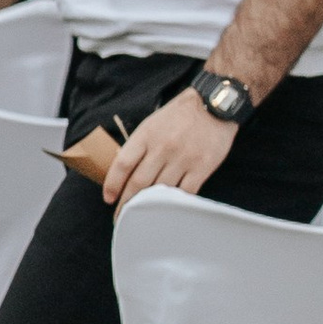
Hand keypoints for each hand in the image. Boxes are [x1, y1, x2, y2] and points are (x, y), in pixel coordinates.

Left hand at [102, 84, 241, 212]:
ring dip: (148, 208)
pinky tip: (167, 211)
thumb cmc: (179, 115)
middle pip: (138, 183)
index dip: (112, 184)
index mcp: (146, 135)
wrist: (214, 105)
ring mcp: (182, 158)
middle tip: (121, 217)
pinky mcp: (202, 167)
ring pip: (159, 191)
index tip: (108, 199)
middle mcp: (162, 148)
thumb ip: (138, 145)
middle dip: (126, 204)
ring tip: (141, 218)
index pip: (122, 164)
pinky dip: (174, 204)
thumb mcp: (152, 123)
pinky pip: (185, 193)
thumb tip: (124, 172)